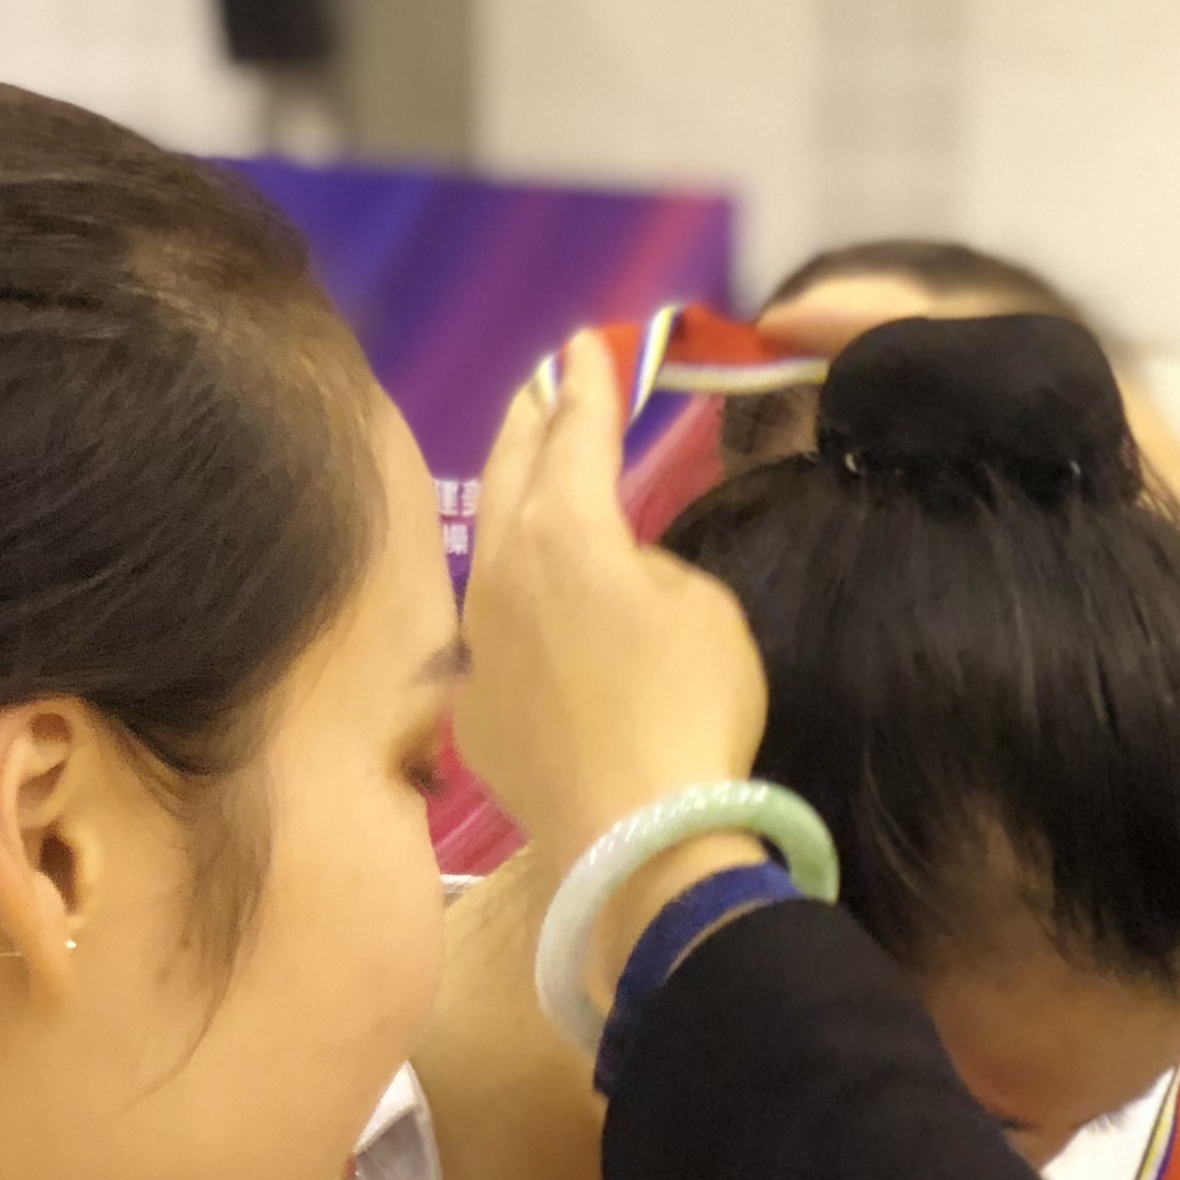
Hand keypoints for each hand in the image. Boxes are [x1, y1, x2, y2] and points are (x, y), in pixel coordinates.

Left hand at [456, 330, 768, 870]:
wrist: (638, 837)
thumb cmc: (692, 709)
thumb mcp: (705, 609)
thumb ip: (652, 564)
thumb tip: (617, 569)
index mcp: (564, 529)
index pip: (575, 431)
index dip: (587, 382)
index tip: (588, 342)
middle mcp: (501, 570)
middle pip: (510, 473)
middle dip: (531, 419)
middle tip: (545, 384)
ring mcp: (477, 644)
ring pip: (489, 550)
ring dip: (511, 505)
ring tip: (531, 481)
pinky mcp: (474, 709)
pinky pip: (492, 633)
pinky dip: (514, 603)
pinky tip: (534, 613)